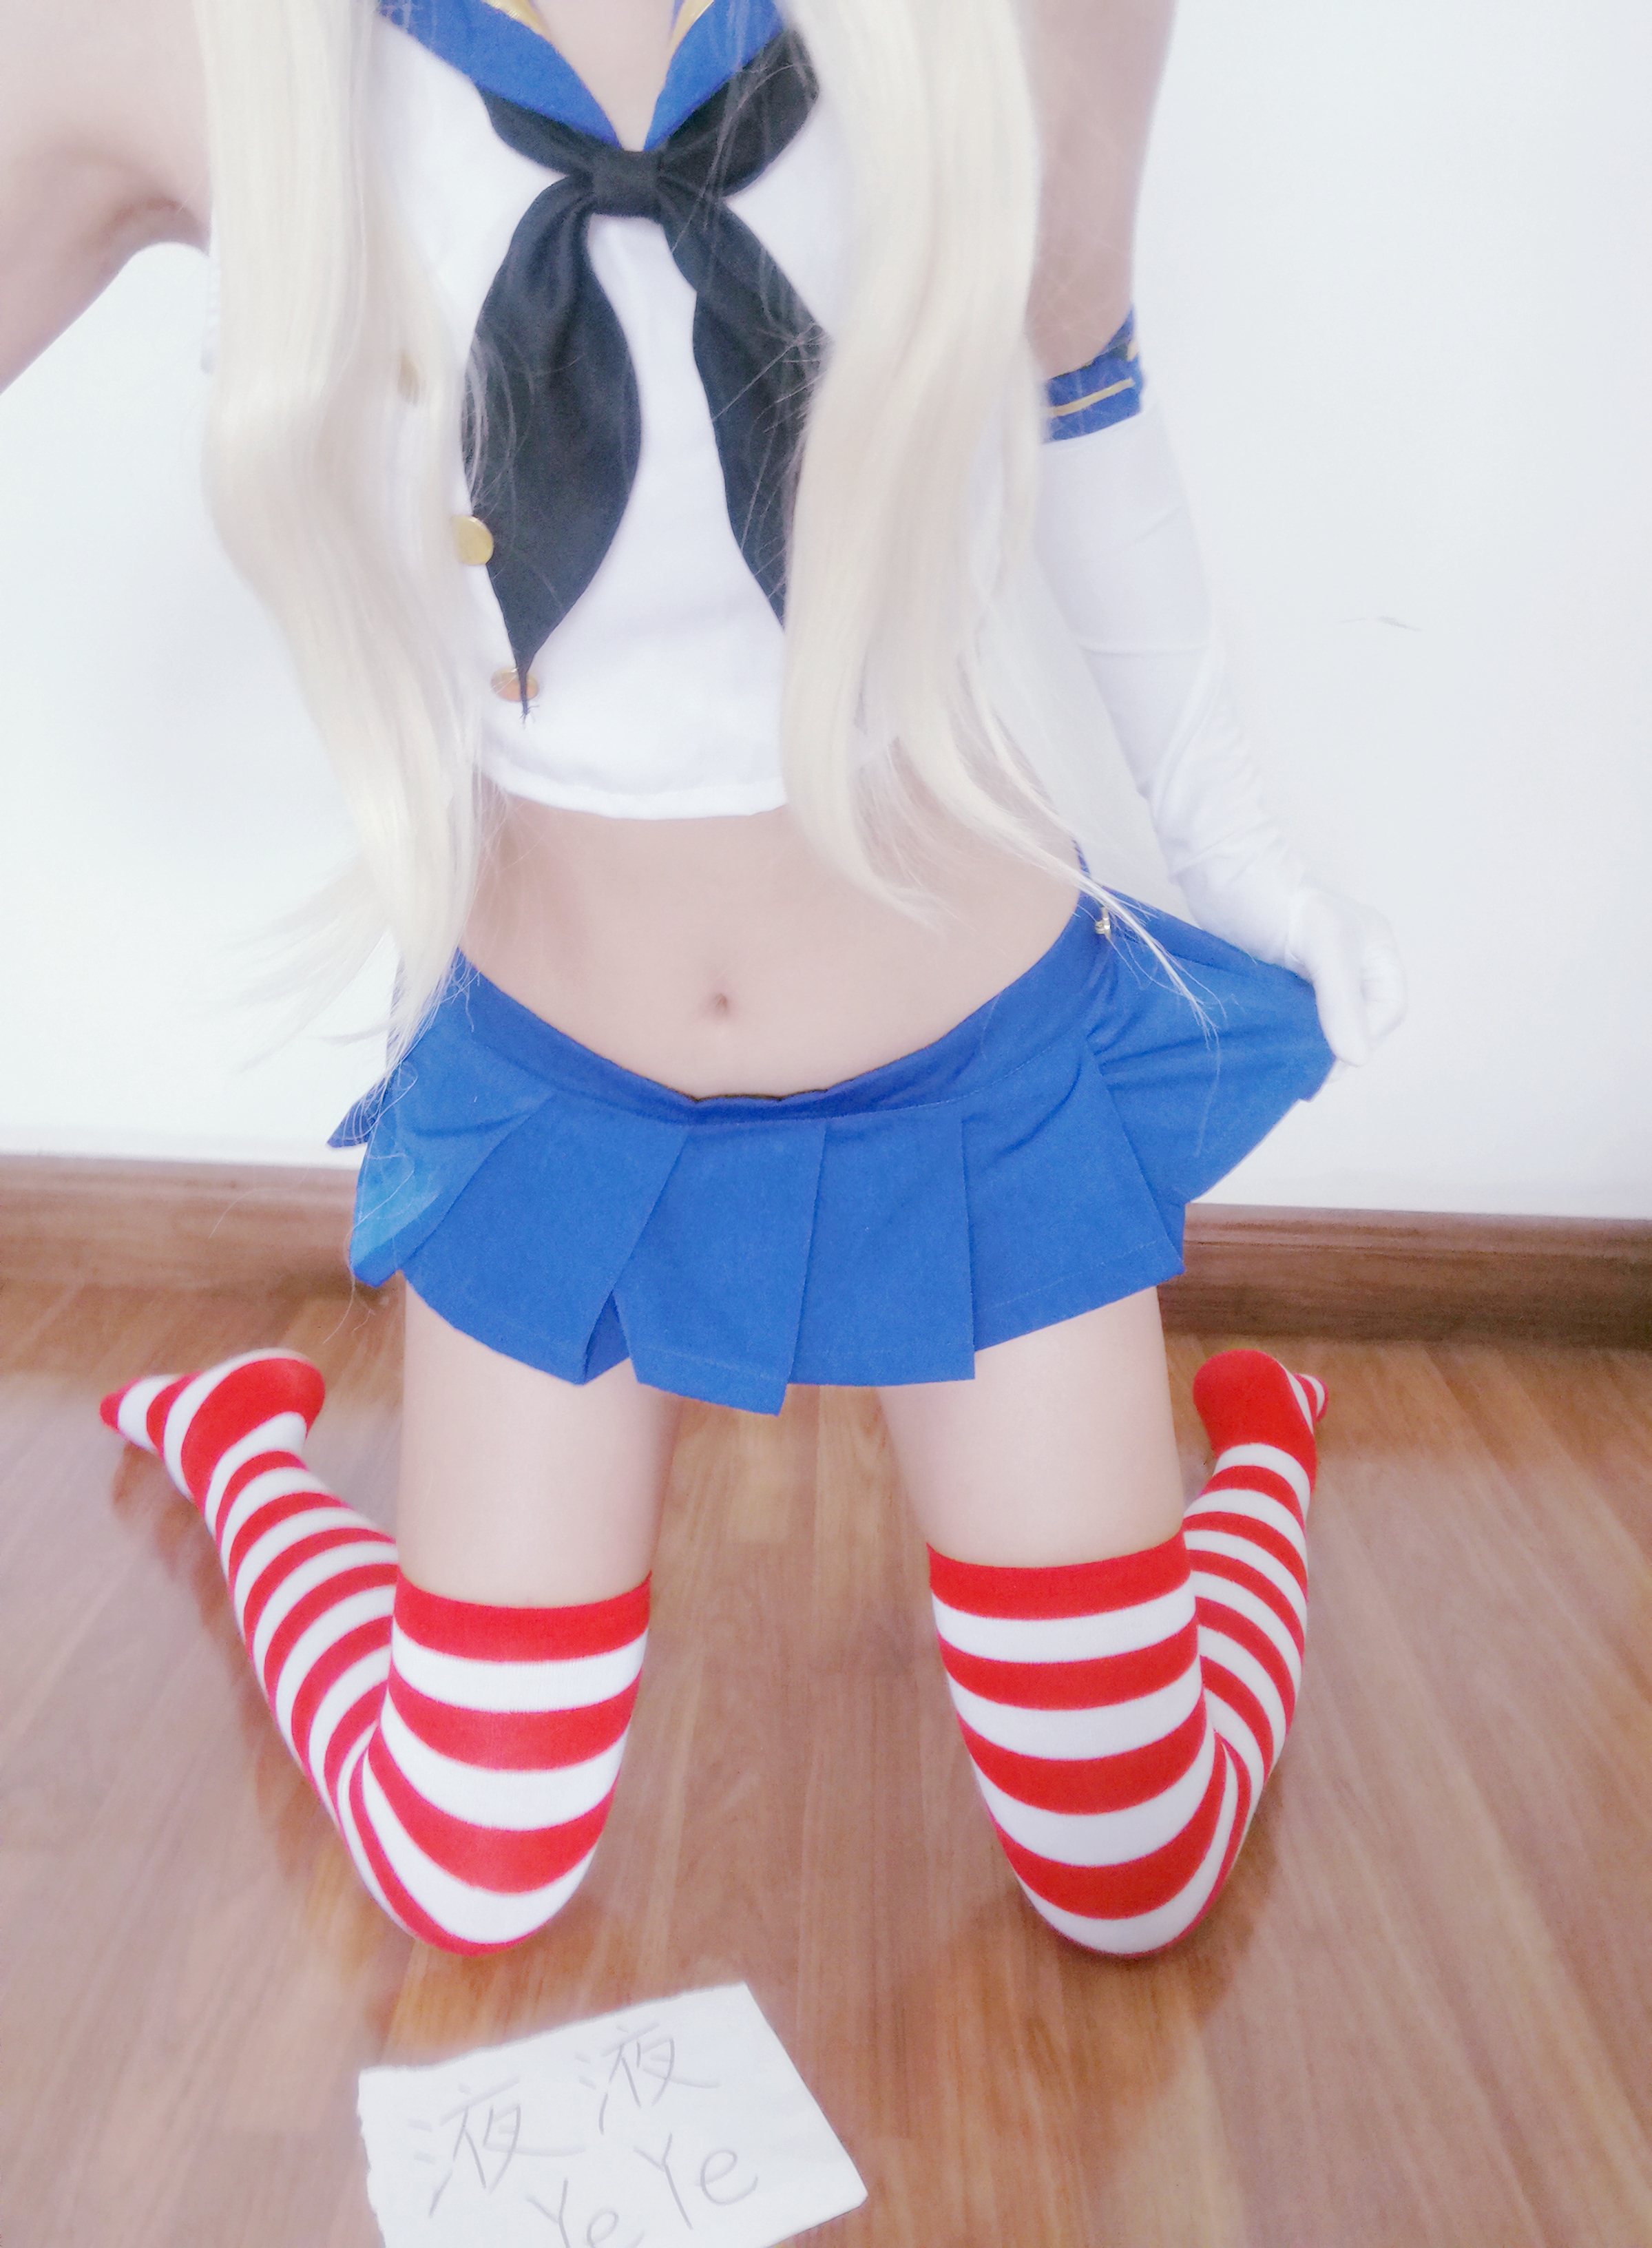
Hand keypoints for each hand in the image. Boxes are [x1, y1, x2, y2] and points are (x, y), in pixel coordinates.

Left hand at [1284, 887, 1406, 1067]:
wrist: (1224, 876)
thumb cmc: (1280, 900)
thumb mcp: (1323, 947)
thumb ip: (1342, 1001)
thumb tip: (1357, 1058)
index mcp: (1375, 952)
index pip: (1387, 1009)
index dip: (1366, 1034)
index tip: (1333, 1052)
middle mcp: (1351, 966)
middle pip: (1357, 1022)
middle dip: (1336, 1045)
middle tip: (1307, 1063)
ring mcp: (1315, 976)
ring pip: (1325, 1025)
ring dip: (1310, 1045)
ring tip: (1290, 1060)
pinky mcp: (1282, 984)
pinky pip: (1295, 1020)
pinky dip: (1289, 1035)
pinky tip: (1274, 1046)